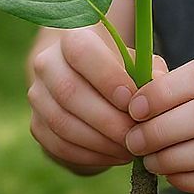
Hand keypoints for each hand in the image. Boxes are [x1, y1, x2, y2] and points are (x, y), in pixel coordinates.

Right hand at [27, 28, 165, 172]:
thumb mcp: (139, 66)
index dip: (107, 78)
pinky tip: (114, 155)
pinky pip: (59, 145)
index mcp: (72, 38)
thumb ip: (151, 74)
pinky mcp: (36, 124)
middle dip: (107, 119)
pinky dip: (90, 156)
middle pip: (68, 91)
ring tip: (130, 149)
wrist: (91, 86)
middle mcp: (47, 63)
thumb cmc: (122, 73)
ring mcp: (37, 95)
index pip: (81, 52)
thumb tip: (157, 86)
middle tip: (136, 136)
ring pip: (62, 122)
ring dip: (100, 142)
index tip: (132, 101)